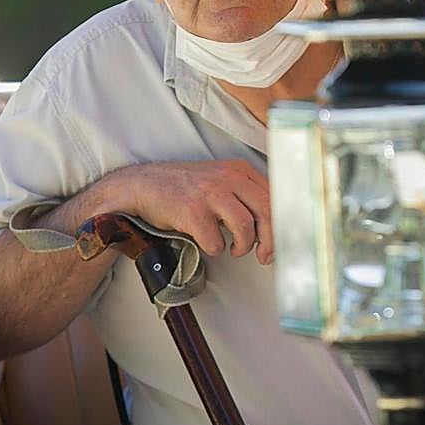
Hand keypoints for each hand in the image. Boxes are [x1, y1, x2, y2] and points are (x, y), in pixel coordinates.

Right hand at [100, 160, 272, 263]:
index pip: (274, 196)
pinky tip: (207, 242)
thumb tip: (273, 226)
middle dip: (270, 240)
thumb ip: (245, 195)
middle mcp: (227, 177)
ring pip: (245, 227)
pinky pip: (216, 241)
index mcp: (238, 170)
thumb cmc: (184, 188)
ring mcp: (209, 193)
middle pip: (266, 211)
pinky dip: (214, 248)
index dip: (281, 223)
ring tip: (233, 248)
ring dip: (242, 246)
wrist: (144, 186)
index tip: (281, 241)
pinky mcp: (192, 211)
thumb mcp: (220, 181)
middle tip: (264, 255)